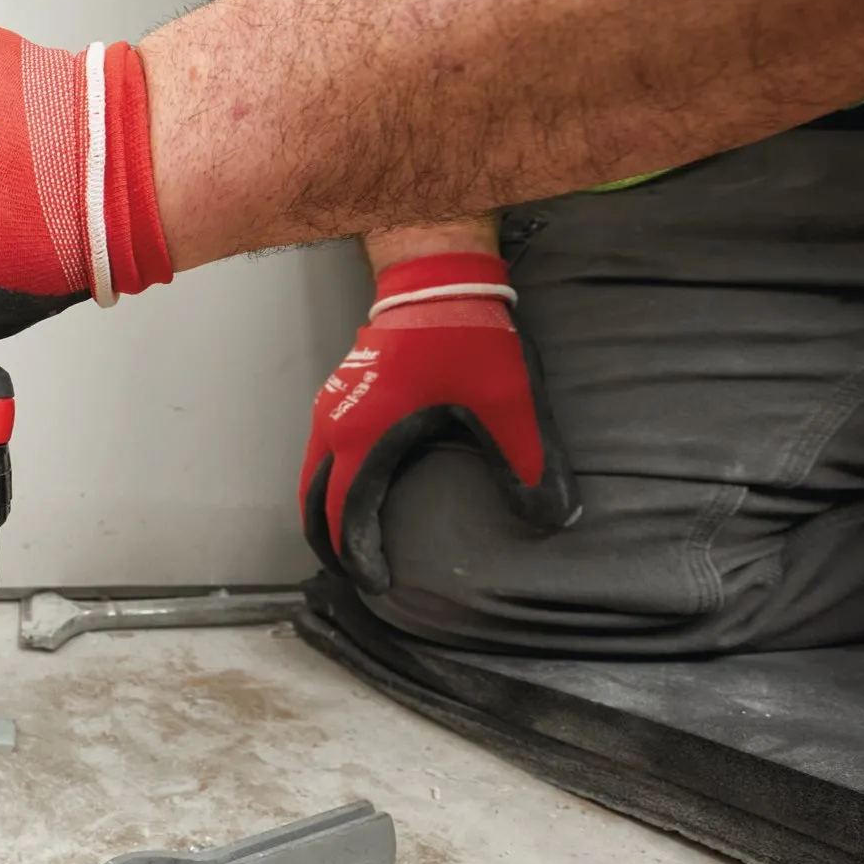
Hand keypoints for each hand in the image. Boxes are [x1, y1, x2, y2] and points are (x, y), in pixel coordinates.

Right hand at [300, 251, 577, 590]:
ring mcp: (331, 407)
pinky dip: (326, 484)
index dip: (356, 556)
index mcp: (366, 438)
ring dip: (322, 514)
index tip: (377, 584)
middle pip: (311, 501)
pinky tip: (354, 493)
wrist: (436, 279)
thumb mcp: (507, 404)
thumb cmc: (466, 339)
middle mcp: (335, 426)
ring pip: (310, 475)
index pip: (345, 513)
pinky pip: (318, 452)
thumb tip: (553, 518)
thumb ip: (528, 464)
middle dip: (326, 544)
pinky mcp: (339, 393)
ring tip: (347, 545)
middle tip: (351, 577)